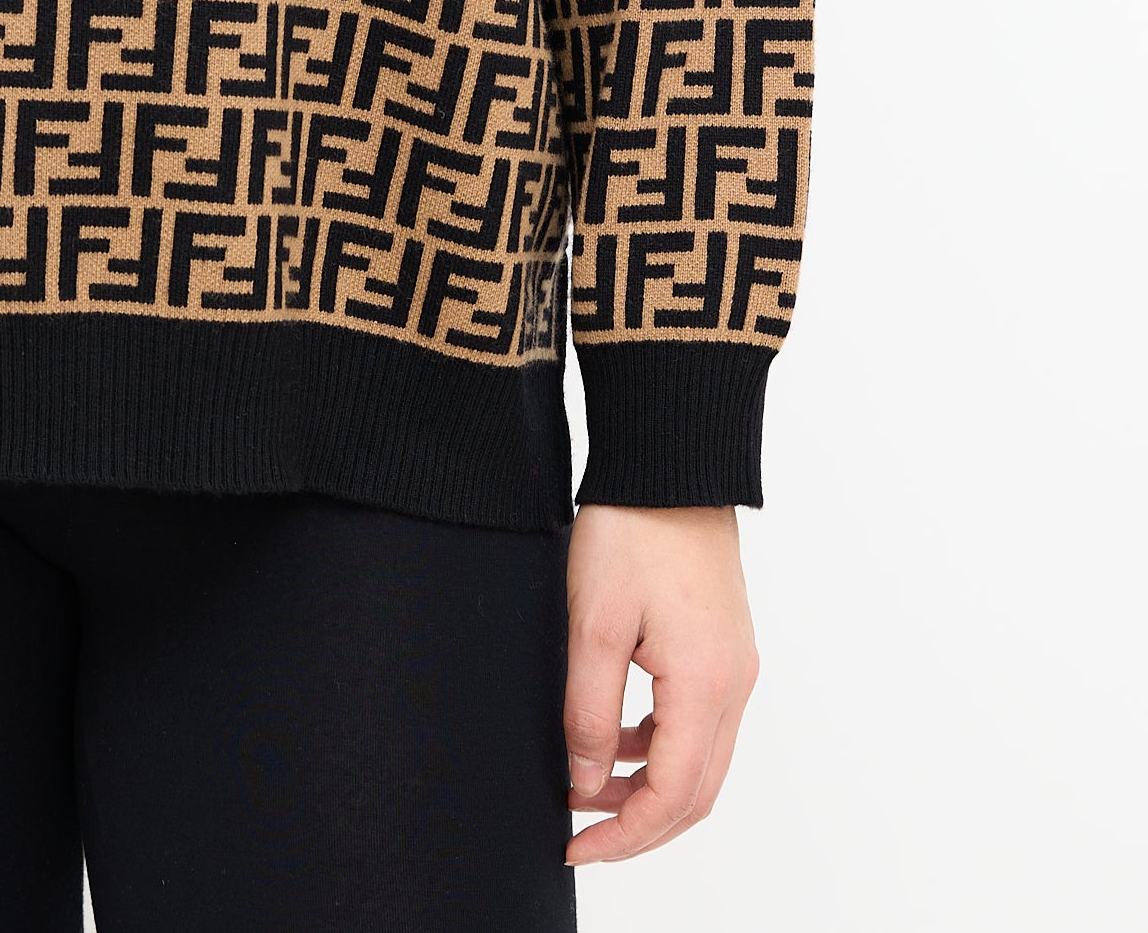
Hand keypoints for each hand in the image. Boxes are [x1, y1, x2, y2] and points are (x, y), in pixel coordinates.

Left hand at [562, 502, 758, 865]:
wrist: (669, 463)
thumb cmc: (631, 530)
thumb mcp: (593, 625)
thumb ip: (590, 714)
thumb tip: (587, 784)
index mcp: (705, 684)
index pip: (673, 796)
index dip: (624, 835)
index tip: (575, 847)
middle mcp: (733, 684)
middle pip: (696, 793)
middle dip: (639, 825)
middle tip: (581, 837)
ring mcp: (735, 665)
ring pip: (701, 761)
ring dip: (649, 788)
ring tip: (586, 787)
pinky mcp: (724, 646)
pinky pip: (700, 723)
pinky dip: (661, 747)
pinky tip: (616, 737)